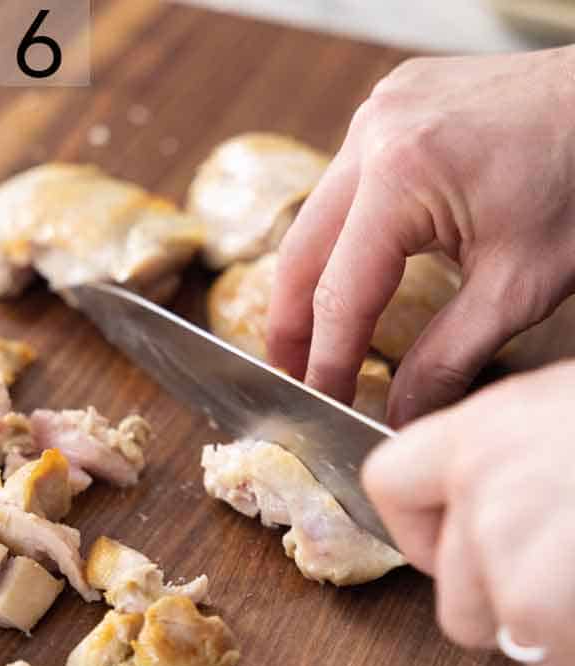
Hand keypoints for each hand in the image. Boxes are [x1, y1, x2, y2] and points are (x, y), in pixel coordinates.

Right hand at [267, 48, 574, 425]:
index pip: (341, 294)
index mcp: (401, 176)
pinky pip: (346, 180)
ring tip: (312, 332)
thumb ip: (448, 356)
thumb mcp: (521, 286)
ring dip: (311, 276)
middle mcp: (373, 134)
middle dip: (291, 322)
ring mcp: (378, 111)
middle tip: (290, 373)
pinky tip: (350, 266)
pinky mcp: (390, 103)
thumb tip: (400, 414)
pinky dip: (342, 230)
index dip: (327, 359)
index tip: (322, 400)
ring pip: (315, 215)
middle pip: (302, 252)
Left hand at [362, 360, 574, 665]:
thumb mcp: (573, 413)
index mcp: (483, 429)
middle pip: (455, 598)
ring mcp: (515, 547)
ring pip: (513, 640)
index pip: (390, 483)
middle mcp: (484, 487)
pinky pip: (558, 664)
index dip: (423, 532)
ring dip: (565, 641)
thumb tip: (490, 521)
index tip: (462, 550)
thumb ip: (522, 461)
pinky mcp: (540, 600)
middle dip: (515, 611)